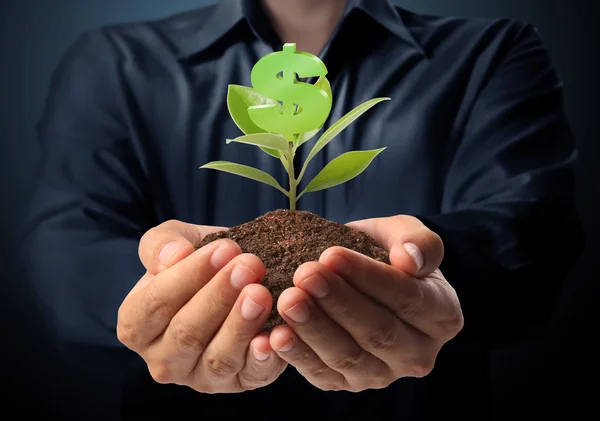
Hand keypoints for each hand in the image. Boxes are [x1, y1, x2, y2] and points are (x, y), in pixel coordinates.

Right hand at [117, 220, 286, 392]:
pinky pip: (251, 376)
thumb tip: (173, 256)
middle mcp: (163, 360)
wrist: (240, 275)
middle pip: (186, 333)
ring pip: (218, 358)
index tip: (223, 249)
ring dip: (241, 325)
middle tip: (249, 266)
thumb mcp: (177, 241)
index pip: (155, 303)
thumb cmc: (202, 260)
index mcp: (136, 325)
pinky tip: (275, 334)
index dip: (189, 276)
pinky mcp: (240, 384)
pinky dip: (263, 357)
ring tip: (261, 293)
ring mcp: (201, 377)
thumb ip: (162, 244)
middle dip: (220, 297)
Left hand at [269, 215, 462, 391]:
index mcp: (442, 314)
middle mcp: (419, 354)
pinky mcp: (348, 384)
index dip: (369, 278)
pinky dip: (299, 356)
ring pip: (349, 357)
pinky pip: (323, 375)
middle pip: (378, 332)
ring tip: (288, 300)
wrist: (364, 277)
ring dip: (315, 329)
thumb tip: (410, 259)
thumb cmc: (387, 253)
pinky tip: (277, 334)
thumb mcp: (405, 234)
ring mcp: (383, 374)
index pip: (408, 298)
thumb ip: (419, 241)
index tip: (331, 255)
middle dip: (338, 303)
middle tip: (304, 275)